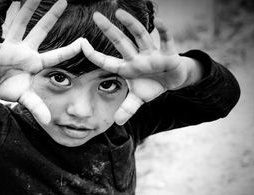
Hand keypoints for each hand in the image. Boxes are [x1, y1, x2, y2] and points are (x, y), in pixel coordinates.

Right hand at [0, 0, 81, 123]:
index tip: (85, 41)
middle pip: (40, 31)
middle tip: (64, 1)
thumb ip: (37, 107)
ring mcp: (10, 48)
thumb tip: (49, 121)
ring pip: (19, 25)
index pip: (56, 55)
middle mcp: (25, 51)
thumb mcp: (25, 98)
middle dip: (51, 17)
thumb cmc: (7, 88)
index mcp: (35, 63)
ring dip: (25, 11)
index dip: (70, 49)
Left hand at [81, 9, 200, 124]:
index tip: (80, 43)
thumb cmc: (151, 85)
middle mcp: (137, 58)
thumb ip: (127, 109)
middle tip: (96, 16)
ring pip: (140, 36)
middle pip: (121, 42)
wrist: (172, 79)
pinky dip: (164, 32)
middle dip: (109, 30)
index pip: (107, 61)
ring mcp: (151, 54)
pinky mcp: (168, 54)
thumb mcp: (138, 99)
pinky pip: (166, 41)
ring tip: (120, 13)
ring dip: (131, 25)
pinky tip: (159, 21)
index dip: (94, 54)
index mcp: (127, 68)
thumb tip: (117, 122)